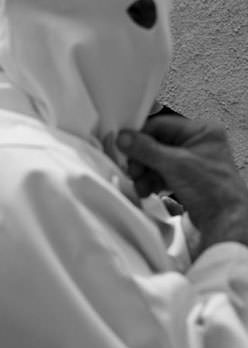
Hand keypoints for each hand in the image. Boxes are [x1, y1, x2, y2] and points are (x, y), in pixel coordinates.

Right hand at [117, 115, 247, 250]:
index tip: (123, 146)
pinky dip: (150, 181)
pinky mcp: (184, 177)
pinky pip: (159, 173)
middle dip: (141, 160)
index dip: (140, 137)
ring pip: (154, 160)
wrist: (224, 222)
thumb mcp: (174, 165)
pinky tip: (147, 190)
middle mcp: (196, 143)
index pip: (160, 125)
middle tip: (133, 170)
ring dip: (143, 173)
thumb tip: (123, 138)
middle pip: (155, 144)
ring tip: (141, 185)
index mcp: (202, 131)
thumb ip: (145, 149)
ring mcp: (190, 161)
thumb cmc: (214, 192)